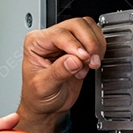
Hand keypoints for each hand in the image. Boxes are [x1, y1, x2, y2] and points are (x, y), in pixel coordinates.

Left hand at [16, 17, 105, 132]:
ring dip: (95, 45)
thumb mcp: (44, 87)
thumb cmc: (37, 97)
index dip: (74, 45)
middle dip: (89, 42)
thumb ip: (58, 72)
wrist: (46, 107)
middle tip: (91, 61)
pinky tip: (88, 65)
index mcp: (35, 42)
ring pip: (88, 27)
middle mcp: (50, 38)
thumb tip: (74, 60)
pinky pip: (94, 38)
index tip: (83, 58)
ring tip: (90, 64)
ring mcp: (65, 41)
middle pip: (77, 25)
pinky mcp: (78, 48)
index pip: (60, 34)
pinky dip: (97, 50)